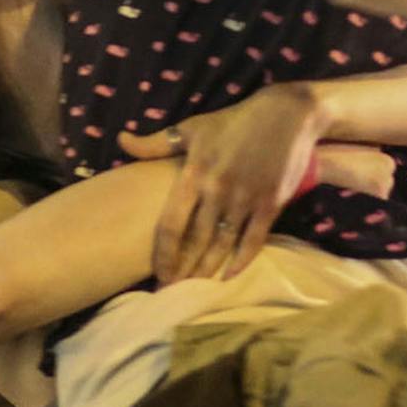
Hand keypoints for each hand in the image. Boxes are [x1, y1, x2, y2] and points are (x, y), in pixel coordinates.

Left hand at [120, 82, 367, 281]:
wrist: (286, 114)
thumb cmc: (234, 122)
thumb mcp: (192, 128)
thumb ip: (156, 143)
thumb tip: (121, 141)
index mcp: (195, 174)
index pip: (171, 224)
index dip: (163, 254)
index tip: (158, 273)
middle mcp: (218, 190)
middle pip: (195, 241)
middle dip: (183, 269)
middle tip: (172, 291)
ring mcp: (246, 198)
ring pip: (222, 245)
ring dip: (207, 269)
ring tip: (196, 288)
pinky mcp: (270, 203)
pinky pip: (253, 240)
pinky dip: (241, 261)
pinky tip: (229, 276)